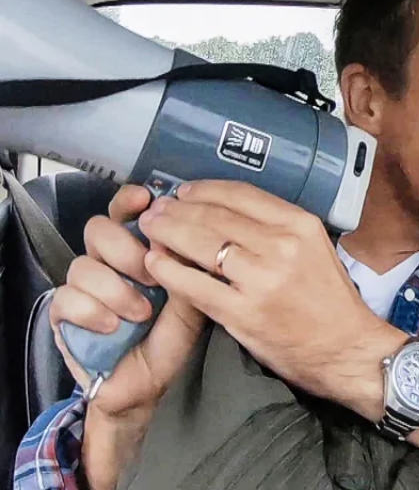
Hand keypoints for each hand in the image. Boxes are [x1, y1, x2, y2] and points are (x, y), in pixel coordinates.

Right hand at [50, 185, 207, 423]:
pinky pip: (68, 298)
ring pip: (83, 265)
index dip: (130, 201)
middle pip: (99, 229)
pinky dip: (95, 312)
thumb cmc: (171, 336)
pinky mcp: (64, 314)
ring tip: (142, 313)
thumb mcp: (190, 297)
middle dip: (127, 250)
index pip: (124, 211)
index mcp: (137, 249)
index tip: (147, 199)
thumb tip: (177, 233)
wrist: (151, 383)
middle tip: (152, 277)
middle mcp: (106, 261)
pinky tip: (115, 326)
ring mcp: (82, 286)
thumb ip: (185, 265)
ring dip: (117, 289)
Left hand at [136, 180, 404, 420]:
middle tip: (155, 211)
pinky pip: (193, 285)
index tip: (182, 193)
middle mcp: (281, 245)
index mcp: (300, 224)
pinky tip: (154, 264)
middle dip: (176, 211)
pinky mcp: (243, 312)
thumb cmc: (329, 300)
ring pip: (199, 244)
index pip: (240, 194)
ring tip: (150, 231)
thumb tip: (225, 215)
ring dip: (166, 234)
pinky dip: (168, 271)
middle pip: (214, 216)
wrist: (347, 349)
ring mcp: (261, 279)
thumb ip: (276, 230)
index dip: (203, 190)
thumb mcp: (314, 249)